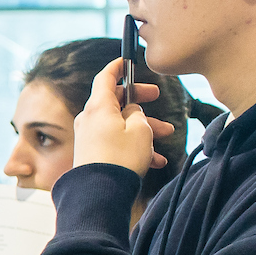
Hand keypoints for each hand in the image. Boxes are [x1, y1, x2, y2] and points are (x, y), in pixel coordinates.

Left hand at [71, 59, 176, 177]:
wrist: (100, 193)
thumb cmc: (120, 158)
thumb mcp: (140, 130)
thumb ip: (138, 114)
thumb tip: (132, 112)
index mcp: (98, 106)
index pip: (105, 77)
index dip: (117, 67)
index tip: (127, 61)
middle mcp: (90, 119)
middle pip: (116, 101)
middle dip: (140, 102)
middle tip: (157, 97)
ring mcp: (89, 137)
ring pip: (120, 124)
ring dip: (144, 128)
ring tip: (166, 135)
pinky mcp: (92, 154)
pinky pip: (116, 143)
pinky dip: (135, 147)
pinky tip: (155, 160)